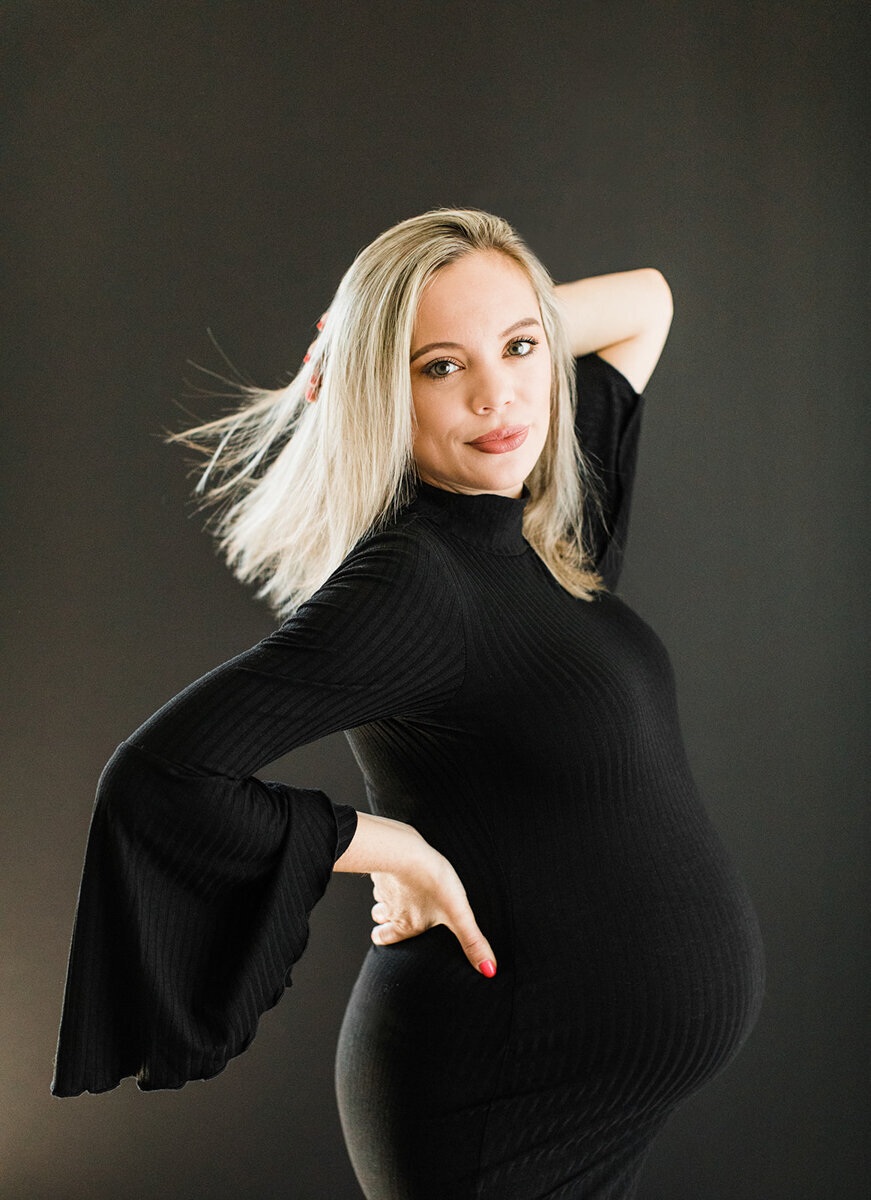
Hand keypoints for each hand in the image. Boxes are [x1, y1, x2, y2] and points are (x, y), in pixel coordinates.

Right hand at [370, 846, 496, 976]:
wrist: (405, 851)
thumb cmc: (432, 882)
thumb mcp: (458, 914)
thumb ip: (472, 941)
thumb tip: (489, 970)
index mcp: (405, 924)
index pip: (384, 938)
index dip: (384, 937)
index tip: (383, 935)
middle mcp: (390, 908)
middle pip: (378, 916)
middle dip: (383, 917)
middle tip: (389, 915)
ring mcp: (383, 886)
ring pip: (379, 895)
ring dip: (386, 894)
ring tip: (398, 890)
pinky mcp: (382, 863)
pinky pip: (381, 872)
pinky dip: (387, 873)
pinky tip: (398, 867)